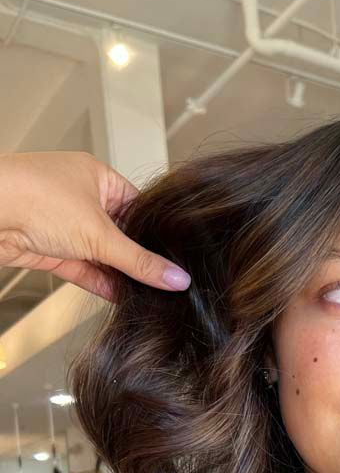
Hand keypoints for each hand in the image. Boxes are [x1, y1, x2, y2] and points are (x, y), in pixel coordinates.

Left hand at [0, 150, 190, 301]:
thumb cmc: (31, 197)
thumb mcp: (99, 234)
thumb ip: (139, 262)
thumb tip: (175, 277)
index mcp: (96, 177)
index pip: (137, 208)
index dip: (154, 234)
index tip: (172, 260)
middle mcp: (80, 197)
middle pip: (120, 234)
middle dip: (136, 259)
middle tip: (162, 281)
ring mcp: (63, 223)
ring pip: (101, 254)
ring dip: (118, 274)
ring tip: (144, 294)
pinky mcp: (50, 248)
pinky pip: (83, 268)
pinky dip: (99, 282)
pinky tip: (119, 295)